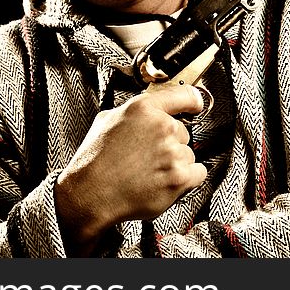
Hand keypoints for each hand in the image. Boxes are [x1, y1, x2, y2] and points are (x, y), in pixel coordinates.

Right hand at [54, 84, 206, 253]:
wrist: (91, 193)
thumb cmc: (95, 160)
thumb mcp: (106, 120)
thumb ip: (133, 112)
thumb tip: (147, 111)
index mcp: (144, 108)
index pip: (184, 95)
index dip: (192, 101)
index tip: (195, 105)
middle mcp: (161, 127)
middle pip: (183, 132)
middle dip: (170, 143)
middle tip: (149, 156)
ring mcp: (172, 153)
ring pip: (188, 154)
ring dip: (175, 163)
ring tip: (150, 171)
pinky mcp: (179, 177)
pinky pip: (198, 173)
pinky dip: (187, 178)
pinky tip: (167, 180)